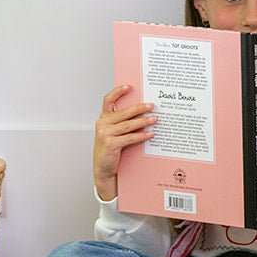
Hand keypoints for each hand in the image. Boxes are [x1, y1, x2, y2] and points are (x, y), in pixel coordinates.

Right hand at [93, 85, 156, 200]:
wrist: (103, 168)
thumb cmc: (110, 149)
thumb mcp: (113, 133)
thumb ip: (122, 122)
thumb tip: (142, 113)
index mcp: (103, 119)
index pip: (108, 101)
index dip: (117, 92)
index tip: (129, 87)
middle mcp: (102, 124)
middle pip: (123, 112)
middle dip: (139, 108)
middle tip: (151, 106)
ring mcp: (105, 134)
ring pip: (128, 125)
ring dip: (143, 121)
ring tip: (154, 119)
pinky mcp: (110, 144)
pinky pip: (129, 137)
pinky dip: (141, 136)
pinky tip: (150, 134)